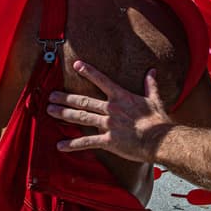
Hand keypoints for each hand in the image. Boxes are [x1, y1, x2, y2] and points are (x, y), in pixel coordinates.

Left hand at [47, 61, 172, 162]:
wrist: (160, 140)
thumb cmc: (158, 120)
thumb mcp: (155, 99)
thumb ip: (150, 84)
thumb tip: (152, 70)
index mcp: (122, 97)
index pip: (102, 80)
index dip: (88, 72)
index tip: (76, 64)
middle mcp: (111, 108)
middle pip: (84, 100)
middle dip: (65, 97)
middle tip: (51, 95)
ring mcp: (108, 124)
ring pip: (81, 117)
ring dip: (64, 113)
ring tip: (50, 111)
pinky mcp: (108, 140)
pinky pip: (87, 142)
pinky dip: (72, 144)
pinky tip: (60, 145)